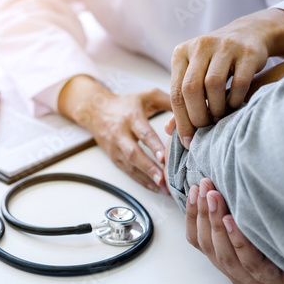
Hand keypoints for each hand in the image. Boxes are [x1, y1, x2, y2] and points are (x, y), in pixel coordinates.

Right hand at [59, 75, 170, 193]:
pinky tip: (153, 186)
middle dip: (149, 167)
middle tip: (163, 179)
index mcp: (131, 117)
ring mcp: (115, 147)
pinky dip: (140, 180)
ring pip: (129, 165)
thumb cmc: (126, 104)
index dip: (153, 146)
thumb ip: (167, 101)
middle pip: (133, 153)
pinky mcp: (113, 156)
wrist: (96, 111)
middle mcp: (121, 133)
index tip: (164, 158)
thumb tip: (187, 112)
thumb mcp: (147, 96)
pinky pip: (127, 170)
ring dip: (146, 178)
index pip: (143, 133)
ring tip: (162, 187)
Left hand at [170, 9, 283, 148]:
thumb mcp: (195, 73)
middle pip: (191, 88)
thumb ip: (182, 99)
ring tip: (218, 118)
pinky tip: (234, 106)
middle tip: (204, 130)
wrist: (250, 33)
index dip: (180, 120)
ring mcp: (225, 46)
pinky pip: (239, 83)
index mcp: (181, 52)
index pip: (175, 91)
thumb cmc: (216, 62)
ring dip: (216, 108)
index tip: (187, 141)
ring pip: (213, 85)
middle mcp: (200, 45)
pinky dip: (236, 100)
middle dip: (196, 116)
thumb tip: (167, 130)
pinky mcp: (248, 51)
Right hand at [186, 178, 283, 283]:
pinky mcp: (272, 282)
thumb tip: (216, 184)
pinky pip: (249, 261)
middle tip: (204, 186)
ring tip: (214, 196)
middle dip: (203, 212)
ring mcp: (252, 279)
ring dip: (215, 221)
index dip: (192, 214)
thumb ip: (233, 214)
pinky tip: (232, 219)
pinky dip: (237, 239)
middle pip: (208, 244)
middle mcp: (234, 271)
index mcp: (225, 258)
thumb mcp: (252, 226)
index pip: (197, 239)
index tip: (194, 190)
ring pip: (223, 253)